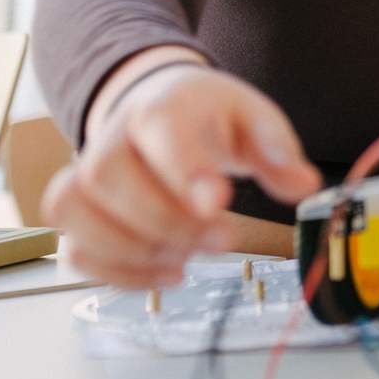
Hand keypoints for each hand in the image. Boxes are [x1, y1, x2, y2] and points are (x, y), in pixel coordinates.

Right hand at [41, 61, 321, 288]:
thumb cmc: (207, 116)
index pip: (160, 127)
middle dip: (167, 221)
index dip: (183, 168)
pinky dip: (118, 273)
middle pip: (108, 176)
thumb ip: (276, 150)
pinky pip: (75, 249)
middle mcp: (112, 136)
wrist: (158, 104)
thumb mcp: (252, 118)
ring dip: (134, 250)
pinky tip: (168, 272)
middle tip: (223, 237)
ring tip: (188, 258)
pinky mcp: (79, 212)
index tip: (217, 202)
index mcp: (162, 104)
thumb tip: (303, 185)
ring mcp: (85, 173)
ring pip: (76, 213)